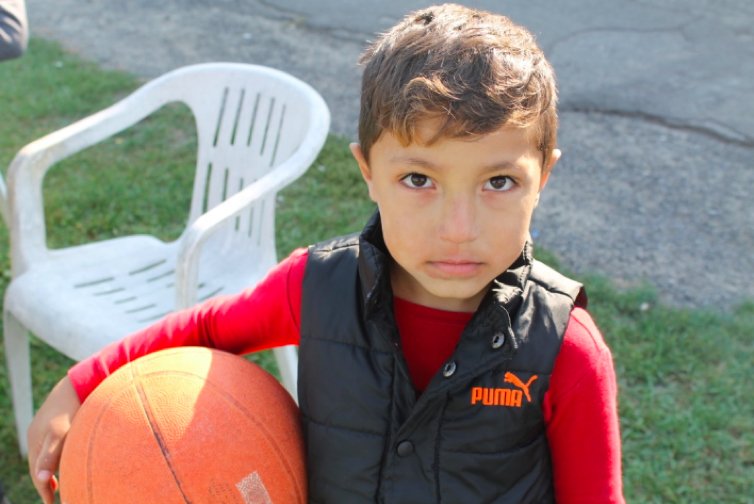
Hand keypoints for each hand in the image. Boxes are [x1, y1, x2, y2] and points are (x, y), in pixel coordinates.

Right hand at [27, 375, 80, 503]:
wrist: (78, 382)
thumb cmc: (72, 408)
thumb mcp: (61, 432)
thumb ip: (51, 455)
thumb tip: (40, 478)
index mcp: (36, 441)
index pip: (37, 473)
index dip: (44, 489)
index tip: (50, 503)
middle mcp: (38, 435)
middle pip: (39, 465)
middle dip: (44, 483)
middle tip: (51, 499)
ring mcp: (46, 428)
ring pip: (45, 456)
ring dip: (49, 471)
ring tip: (56, 485)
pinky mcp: (56, 422)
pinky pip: (52, 446)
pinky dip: (55, 458)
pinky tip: (64, 460)